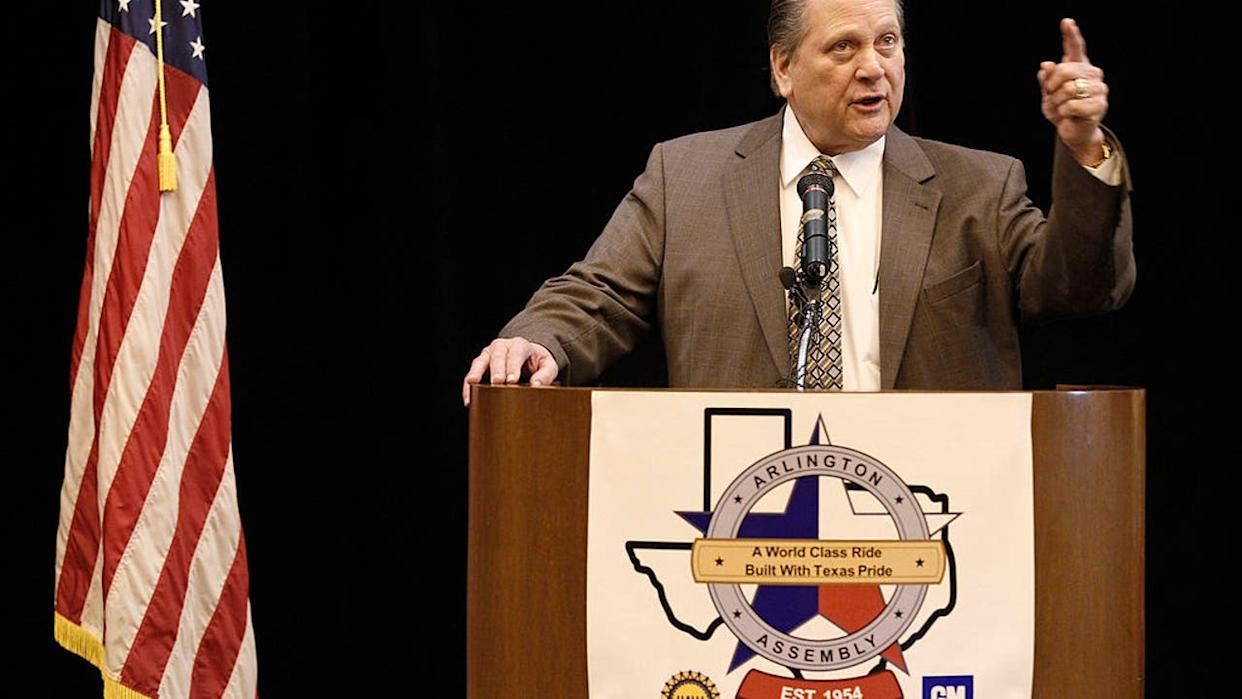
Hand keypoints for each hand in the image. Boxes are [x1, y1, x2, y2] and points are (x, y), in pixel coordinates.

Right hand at [461, 337, 558, 405]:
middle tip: (497, 382)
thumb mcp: (548, 365)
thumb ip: (546, 374)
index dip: (513, 367)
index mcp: (520, 344)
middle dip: (496, 369)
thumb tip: (537, 385)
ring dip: (476, 373)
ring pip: (480, 362)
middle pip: (496, 356)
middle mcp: (501, 346)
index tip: (512, 381)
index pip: (515, 354)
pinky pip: (471, 374)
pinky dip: (468, 386)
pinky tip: (469, 398)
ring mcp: (488, 354)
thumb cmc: (537, 362)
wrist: (527, 358)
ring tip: (473, 384)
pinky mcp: (480, 365)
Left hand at [1037, 18, 1108, 164]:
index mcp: (1079, 68)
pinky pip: (1071, 105)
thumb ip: (1047, 79)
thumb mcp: (1048, 94)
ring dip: (1057, 102)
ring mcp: (1099, 88)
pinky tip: (1069, 115)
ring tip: (1061, 108)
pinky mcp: (1099, 105)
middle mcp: (1092, 74)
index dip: (1071, 35)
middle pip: (1064, 70)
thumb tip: (1046, 65)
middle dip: (1051, 87)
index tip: (1066, 22)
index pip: (1076, 48)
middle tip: (1052, 97)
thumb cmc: (1061, 110)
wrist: (1072, 131)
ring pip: (1068, 89)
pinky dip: (1064, 112)